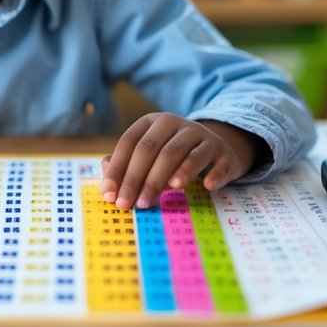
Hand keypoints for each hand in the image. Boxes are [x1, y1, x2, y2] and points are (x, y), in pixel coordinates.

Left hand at [100, 114, 259, 209]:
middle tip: (132, 205)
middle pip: (152, 149)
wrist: (215, 147)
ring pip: (180, 152)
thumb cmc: (173, 155)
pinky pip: (215, 161)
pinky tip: (206, 186)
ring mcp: (200, 134)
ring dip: (167, 176)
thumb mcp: (149, 154)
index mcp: (151, 122)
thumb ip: (126, 165)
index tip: (110, 195)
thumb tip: (106, 178)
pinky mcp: (221, 149)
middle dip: (138, 179)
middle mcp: (174, 123)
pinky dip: (211, 173)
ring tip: (158, 196)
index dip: (117, 169)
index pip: (129, 143)